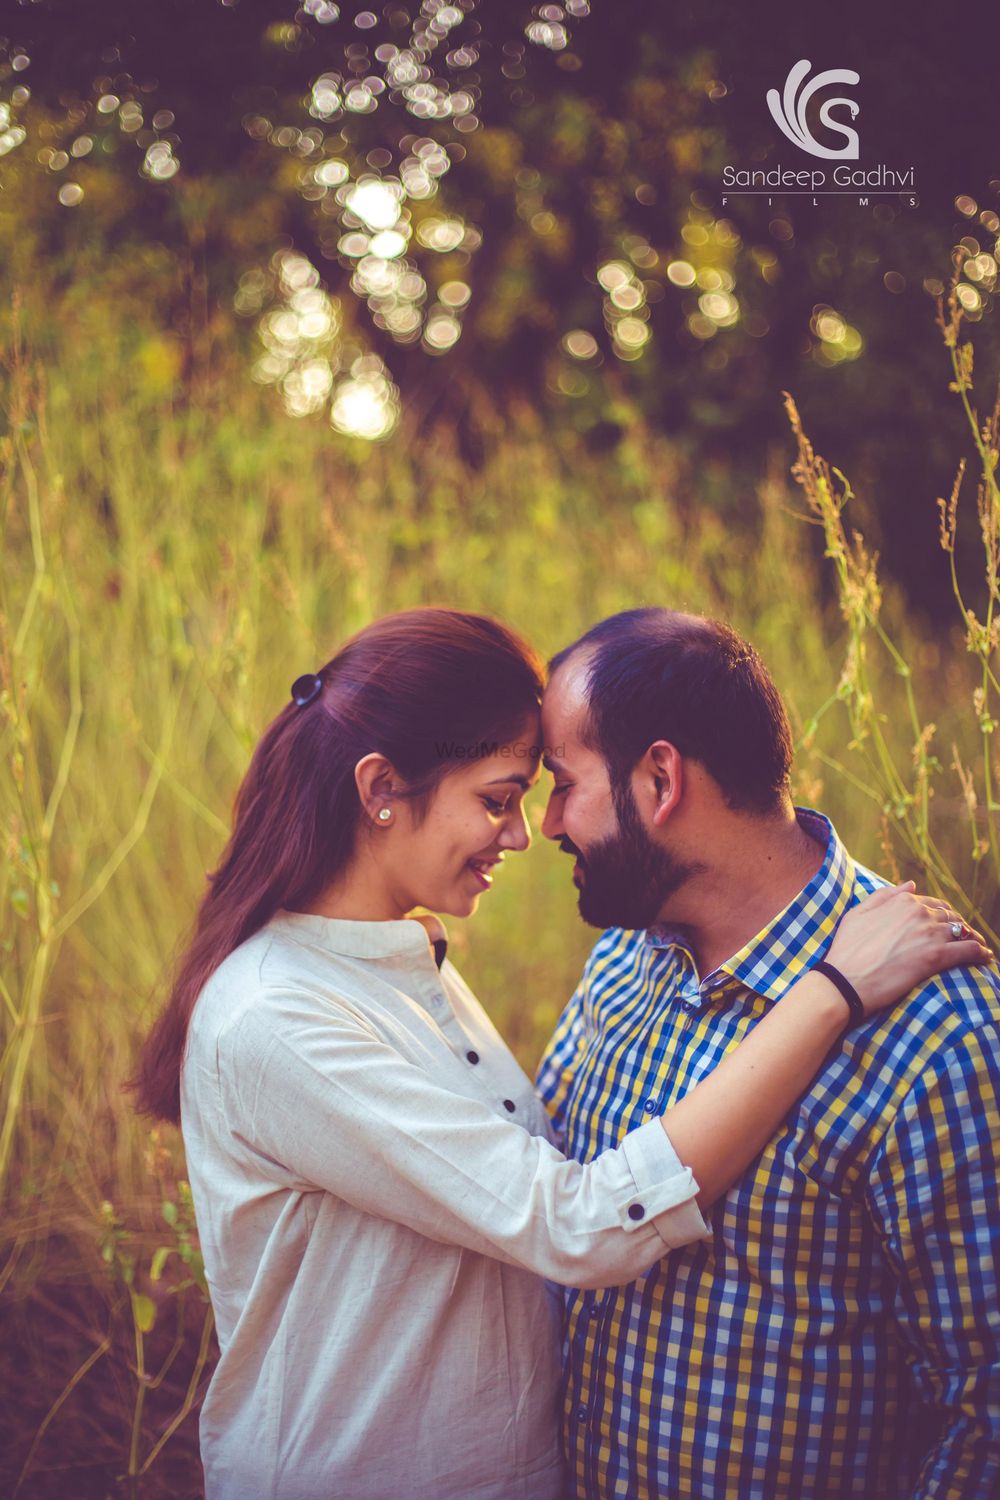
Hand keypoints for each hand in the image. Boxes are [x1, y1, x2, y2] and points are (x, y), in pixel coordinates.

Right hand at [825, 882, 992, 1017]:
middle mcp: (919, 912)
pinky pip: (968, 951)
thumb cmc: (847, 949)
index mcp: (903, 901)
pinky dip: (980, 953)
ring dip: (974, 938)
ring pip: (963, 931)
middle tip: (966, 938)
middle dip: (961, 926)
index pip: (934, 904)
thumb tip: (912, 885)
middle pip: (951, 917)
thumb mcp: (859, 913)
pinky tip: (986, 957)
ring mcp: (929, 934)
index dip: (944, 915)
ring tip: (979, 948)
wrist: (845, 980)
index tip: (948, 926)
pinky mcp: (937, 957)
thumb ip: (885, 895)